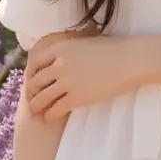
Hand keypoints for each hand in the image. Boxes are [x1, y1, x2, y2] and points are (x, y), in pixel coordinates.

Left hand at [25, 31, 139, 120]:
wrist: (129, 60)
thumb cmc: (112, 48)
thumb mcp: (83, 41)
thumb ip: (68, 49)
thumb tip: (60, 56)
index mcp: (60, 47)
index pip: (35, 62)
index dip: (31, 73)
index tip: (32, 80)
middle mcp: (59, 64)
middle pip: (36, 81)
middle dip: (31, 92)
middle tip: (31, 99)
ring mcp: (67, 81)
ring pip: (43, 97)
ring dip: (36, 106)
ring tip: (35, 113)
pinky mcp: (77, 97)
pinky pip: (56, 109)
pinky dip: (50, 115)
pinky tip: (50, 118)